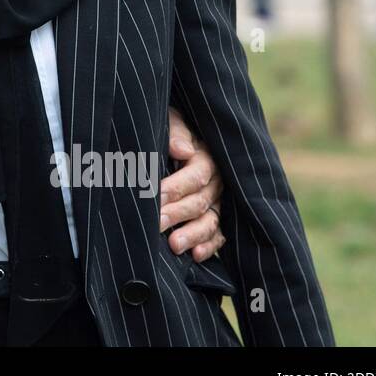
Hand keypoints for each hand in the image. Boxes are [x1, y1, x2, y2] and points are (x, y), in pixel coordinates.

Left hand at [160, 107, 226, 261]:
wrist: (173, 138)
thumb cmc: (166, 128)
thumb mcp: (169, 120)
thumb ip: (175, 131)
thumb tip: (182, 149)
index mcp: (206, 155)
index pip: (196, 175)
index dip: (177, 186)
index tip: (157, 195)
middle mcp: (216, 180)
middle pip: (201, 200)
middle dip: (179, 213)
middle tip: (158, 223)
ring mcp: (218, 200)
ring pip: (211, 220)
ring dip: (194, 234)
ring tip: (174, 245)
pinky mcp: (216, 215)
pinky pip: (218, 233)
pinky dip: (209, 245)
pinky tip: (196, 255)